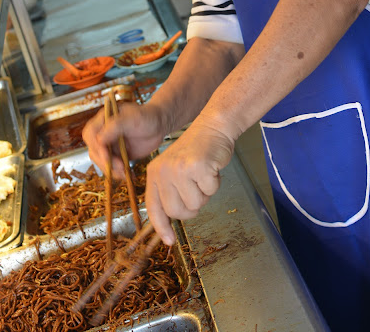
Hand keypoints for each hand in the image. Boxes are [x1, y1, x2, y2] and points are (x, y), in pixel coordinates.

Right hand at [82, 101, 165, 177]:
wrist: (159, 125)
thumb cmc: (147, 117)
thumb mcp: (133, 118)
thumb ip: (116, 126)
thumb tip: (99, 139)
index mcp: (104, 119)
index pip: (91, 134)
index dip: (96, 147)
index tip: (106, 156)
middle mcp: (103, 132)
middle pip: (94, 150)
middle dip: (105, 161)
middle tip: (120, 167)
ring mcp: (109, 145)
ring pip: (101, 161)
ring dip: (111, 169)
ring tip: (125, 173)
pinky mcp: (116, 155)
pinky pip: (111, 167)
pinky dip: (118, 173)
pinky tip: (127, 176)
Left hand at [145, 116, 234, 244]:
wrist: (212, 128)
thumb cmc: (196, 151)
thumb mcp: (174, 169)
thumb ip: (169, 192)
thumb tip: (168, 225)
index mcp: (155, 173)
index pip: (154, 207)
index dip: (161, 227)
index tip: (169, 241)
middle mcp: (163, 171)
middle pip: (177, 212)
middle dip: (192, 207)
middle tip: (197, 189)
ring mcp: (179, 169)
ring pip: (195, 204)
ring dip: (205, 194)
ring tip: (203, 175)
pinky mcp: (197, 167)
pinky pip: (210, 191)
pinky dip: (215, 183)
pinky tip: (211, 168)